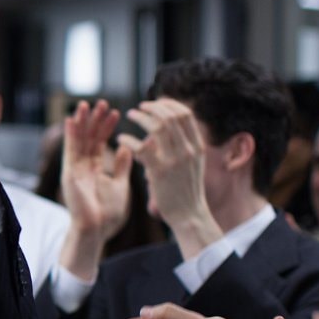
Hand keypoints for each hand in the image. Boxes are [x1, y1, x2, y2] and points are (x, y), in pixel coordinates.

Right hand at [58, 100, 133, 279]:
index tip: (115, 112)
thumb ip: (121, 167)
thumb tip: (126, 148)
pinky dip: (70, 136)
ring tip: (87, 104)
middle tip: (102, 102)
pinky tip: (71, 120)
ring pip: (78, 141)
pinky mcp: (69, 175)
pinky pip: (69, 151)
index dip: (107, 127)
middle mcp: (82, 167)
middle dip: (95, 120)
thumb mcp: (120, 185)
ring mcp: (74, 170)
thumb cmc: (108, 214)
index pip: (100, 143)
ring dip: (82, 122)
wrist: (96, 232)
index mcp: (94, 170)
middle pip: (88, 138)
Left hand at [117, 98, 223, 258]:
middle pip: (172, 116)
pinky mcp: (160, 172)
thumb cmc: (185, 189)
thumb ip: (180, 146)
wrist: (189, 214)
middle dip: (154, 107)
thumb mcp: (190, 164)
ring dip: (141, 117)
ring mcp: (176, 160)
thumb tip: (160, 131)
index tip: (156, 103)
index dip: (169, 104)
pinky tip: (121, 138)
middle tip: (140, 107)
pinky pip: (142, 148)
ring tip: (129, 115)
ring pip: (158, 127)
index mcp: (197, 146)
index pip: (186, 114)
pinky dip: (129, 139)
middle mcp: (189, 149)